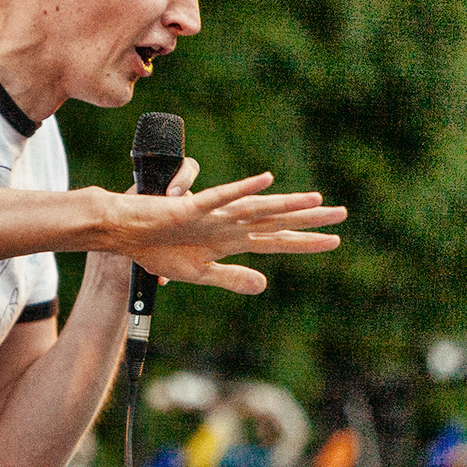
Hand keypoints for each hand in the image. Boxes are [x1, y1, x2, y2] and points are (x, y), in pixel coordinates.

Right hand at [121, 170, 346, 294]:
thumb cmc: (157, 250)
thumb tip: (264, 285)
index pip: (277, 240)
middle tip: (343, 214)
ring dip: (285, 204)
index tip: (335, 242)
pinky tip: (265, 181)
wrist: (124, 233)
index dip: (305, 242)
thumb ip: (232, 278)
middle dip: (309, 219)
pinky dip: (243, 189)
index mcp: (232, 240)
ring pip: (257, 208)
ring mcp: (213, 215)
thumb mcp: (200, 273)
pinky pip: (222, 197)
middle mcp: (229, 224)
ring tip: (317, 201)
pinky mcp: (192, 208)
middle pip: (276, 221)